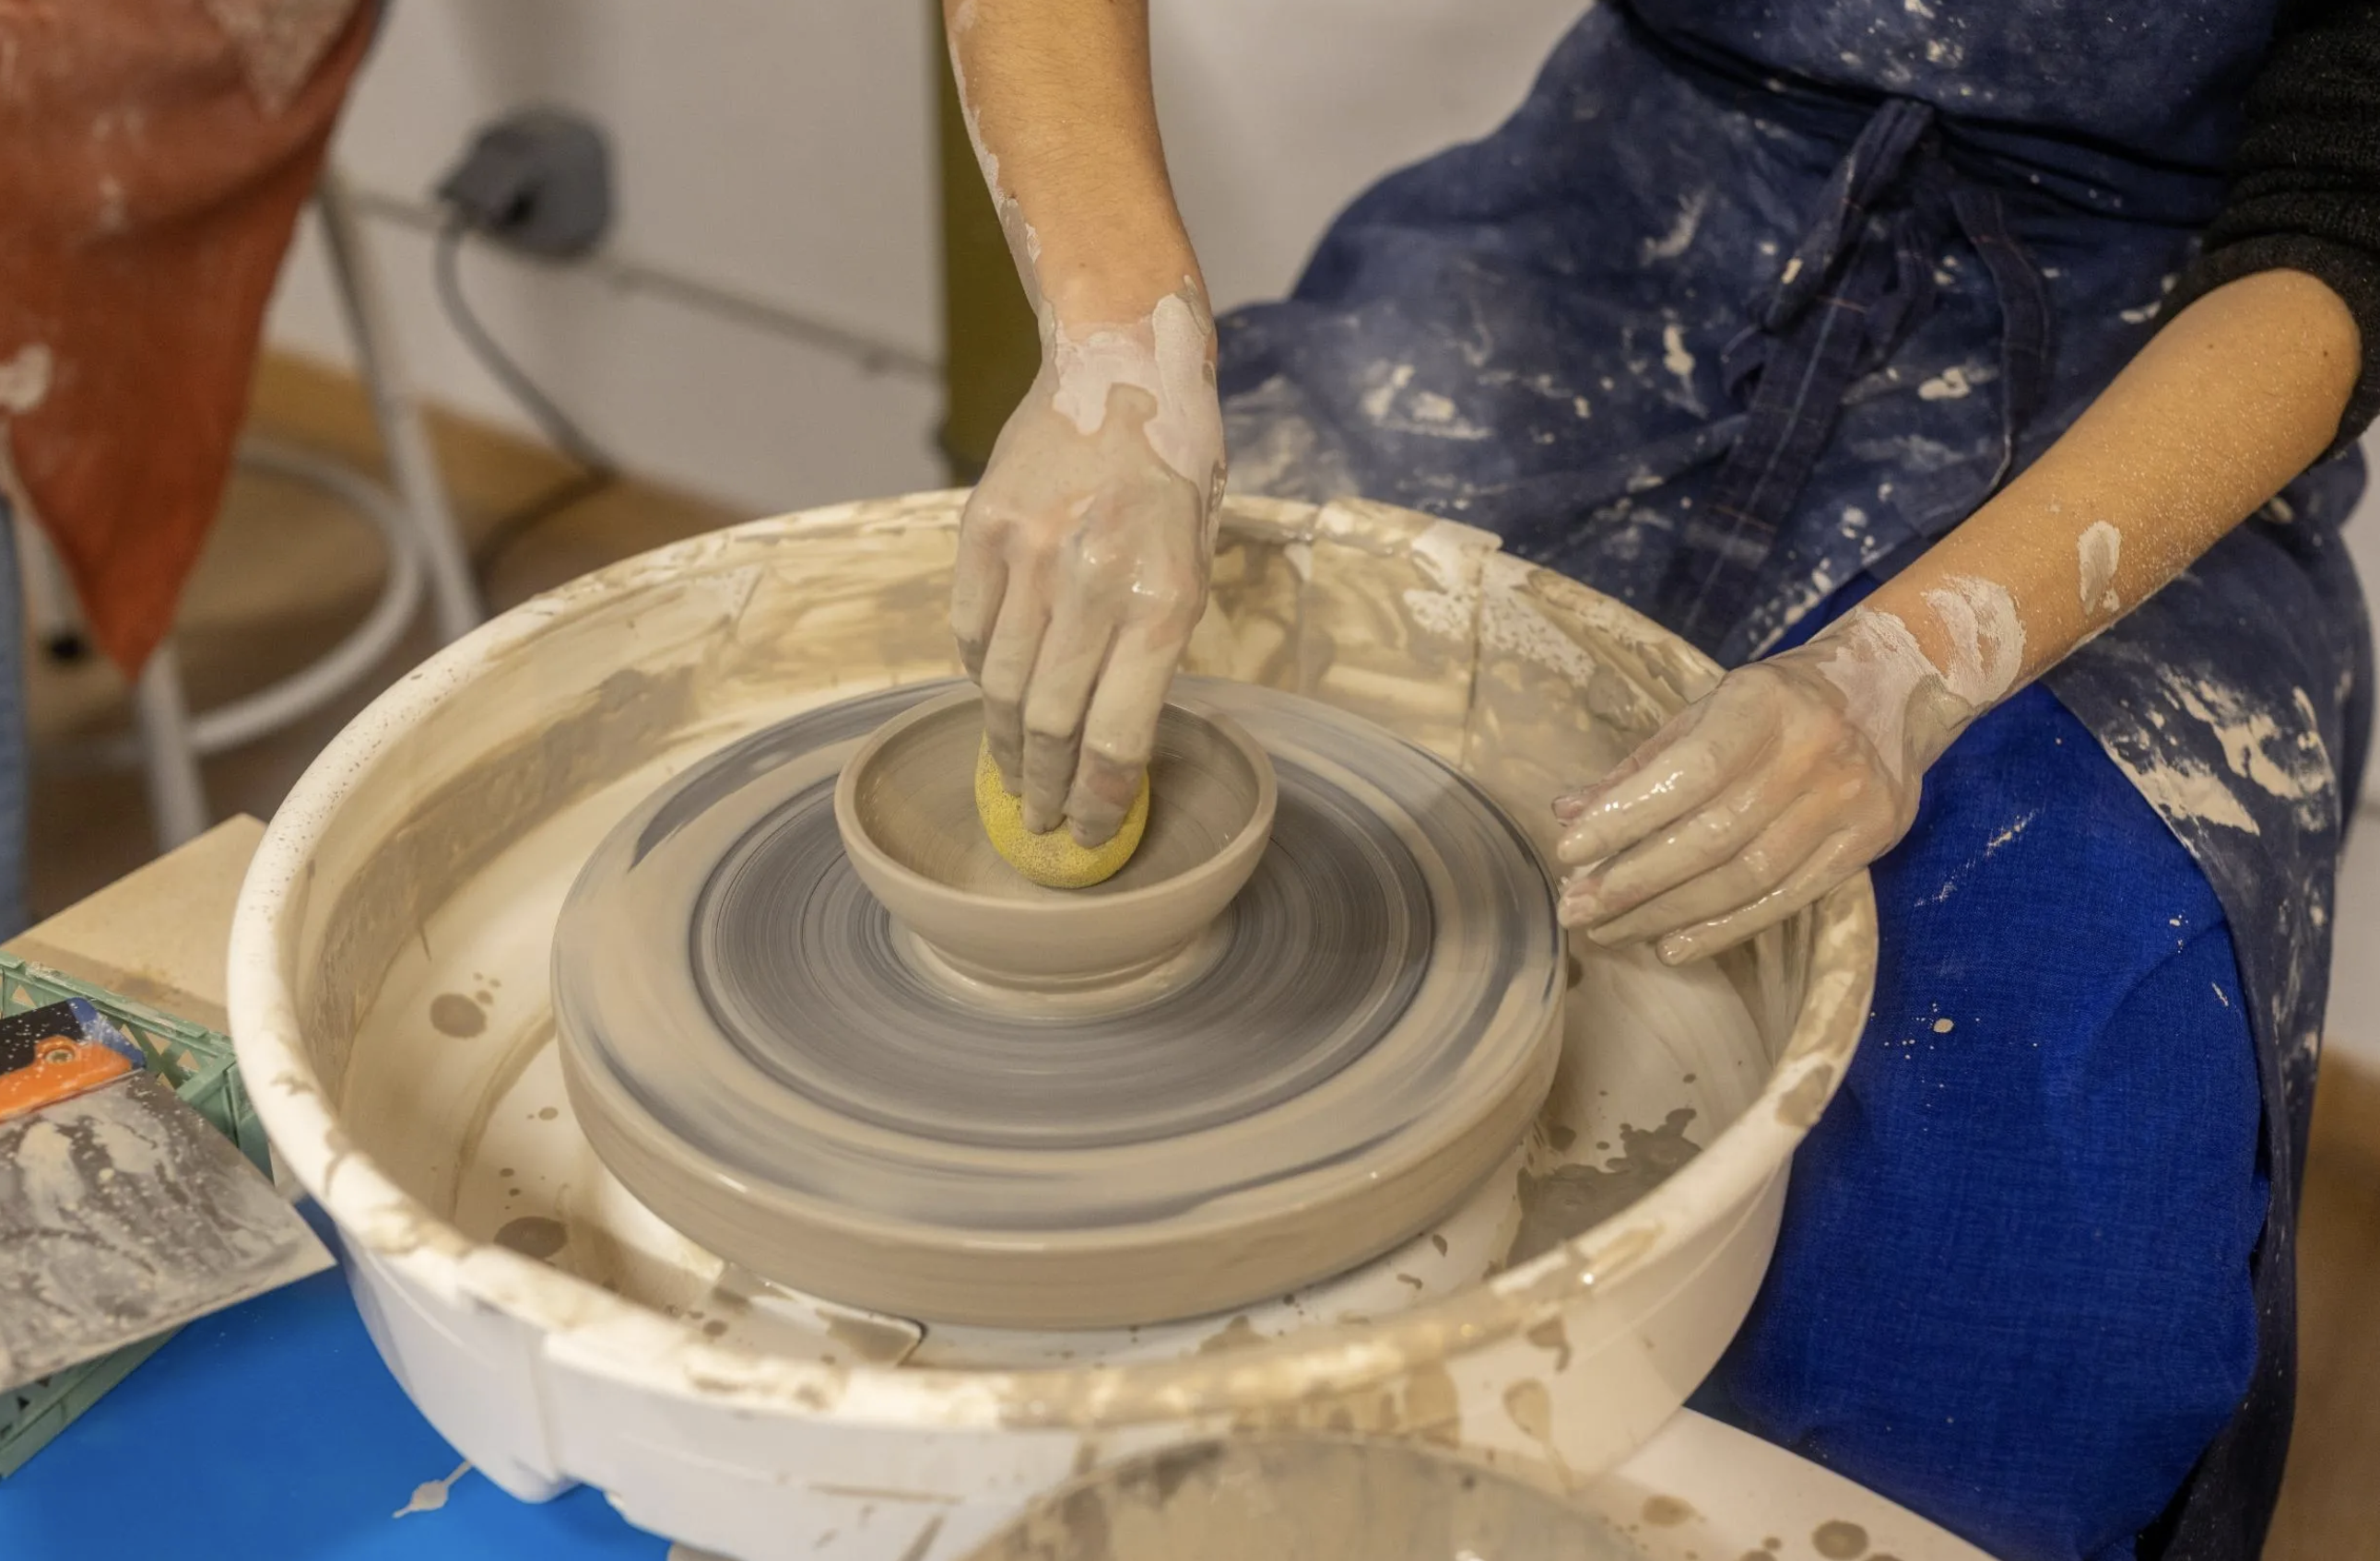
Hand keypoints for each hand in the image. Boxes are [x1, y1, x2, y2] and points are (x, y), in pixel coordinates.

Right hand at [950, 302, 1222, 845]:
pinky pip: (969, 631)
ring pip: (1002, 687)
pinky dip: (979, 674)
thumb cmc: (1175, 470)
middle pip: (1051, 724)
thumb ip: (1155, 643)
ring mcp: (1032, 556)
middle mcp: (1094, 584)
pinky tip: (994, 695)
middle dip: (1045, 789)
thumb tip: (1109, 736)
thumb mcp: (1195, 559)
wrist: (1122, 365)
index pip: (1117, 738)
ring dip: (1006, 745)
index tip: (1088, 835)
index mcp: (1165, 602)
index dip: (1098, 802)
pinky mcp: (983, 531)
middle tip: (1041, 822)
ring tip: (1013, 777)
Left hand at [1551, 641, 1926, 963]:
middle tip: (1577, 909)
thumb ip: (1644, 764)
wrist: (1894, 688)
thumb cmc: (1781, 703)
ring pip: (1746, 877)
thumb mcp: (1712, 709)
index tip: (1569, 851)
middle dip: (1634, 881)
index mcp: (1764, 703)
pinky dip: (1724, 928)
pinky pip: (1786, 899)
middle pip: (1713, 836)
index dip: (1626, 816)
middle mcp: (1812, 750)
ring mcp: (1847, 800)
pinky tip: (1672, 944)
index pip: (1689, 771)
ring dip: (1668, 913)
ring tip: (1611, 931)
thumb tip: (1569, 813)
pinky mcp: (1869, 841)